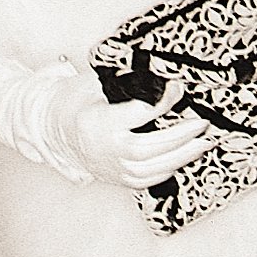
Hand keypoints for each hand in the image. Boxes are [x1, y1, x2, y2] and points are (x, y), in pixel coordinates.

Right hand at [32, 64, 217, 189]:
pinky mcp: (116, 178)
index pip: (139, 113)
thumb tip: (161, 76)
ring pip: (151, 169)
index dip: (163, 100)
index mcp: (97, 122)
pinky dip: (168, 168)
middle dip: (180, 136)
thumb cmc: (75, 101)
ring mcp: (110, 168)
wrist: (52, 129)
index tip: (178, 88)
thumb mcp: (96, 83)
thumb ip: (126, 81)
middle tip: (202, 123)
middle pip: (148, 148)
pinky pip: (147, 180)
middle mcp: (104, 149)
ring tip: (204, 142)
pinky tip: (184, 156)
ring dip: (182, 156)